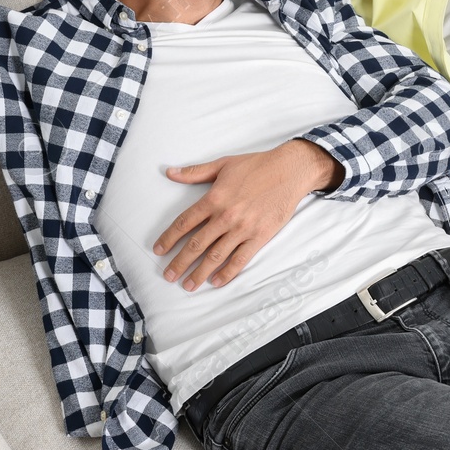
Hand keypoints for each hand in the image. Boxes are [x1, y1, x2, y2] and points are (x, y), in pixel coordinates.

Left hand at [152, 138, 341, 290]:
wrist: (290, 170)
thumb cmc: (257, 165)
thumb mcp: (223, 164)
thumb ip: (195, 172)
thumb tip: (170, 172)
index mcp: (214, 198)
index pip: (185, 223)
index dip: (169, 238)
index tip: (159, 250)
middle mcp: (226, 216)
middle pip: (196, 244)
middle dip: (180, 262)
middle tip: (168, 275)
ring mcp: (243, 228)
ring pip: (215, 256)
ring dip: (199, 272)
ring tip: (188, 285)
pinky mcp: (260, 236)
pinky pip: (240, 259)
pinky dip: (227, 272)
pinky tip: (216, 281)